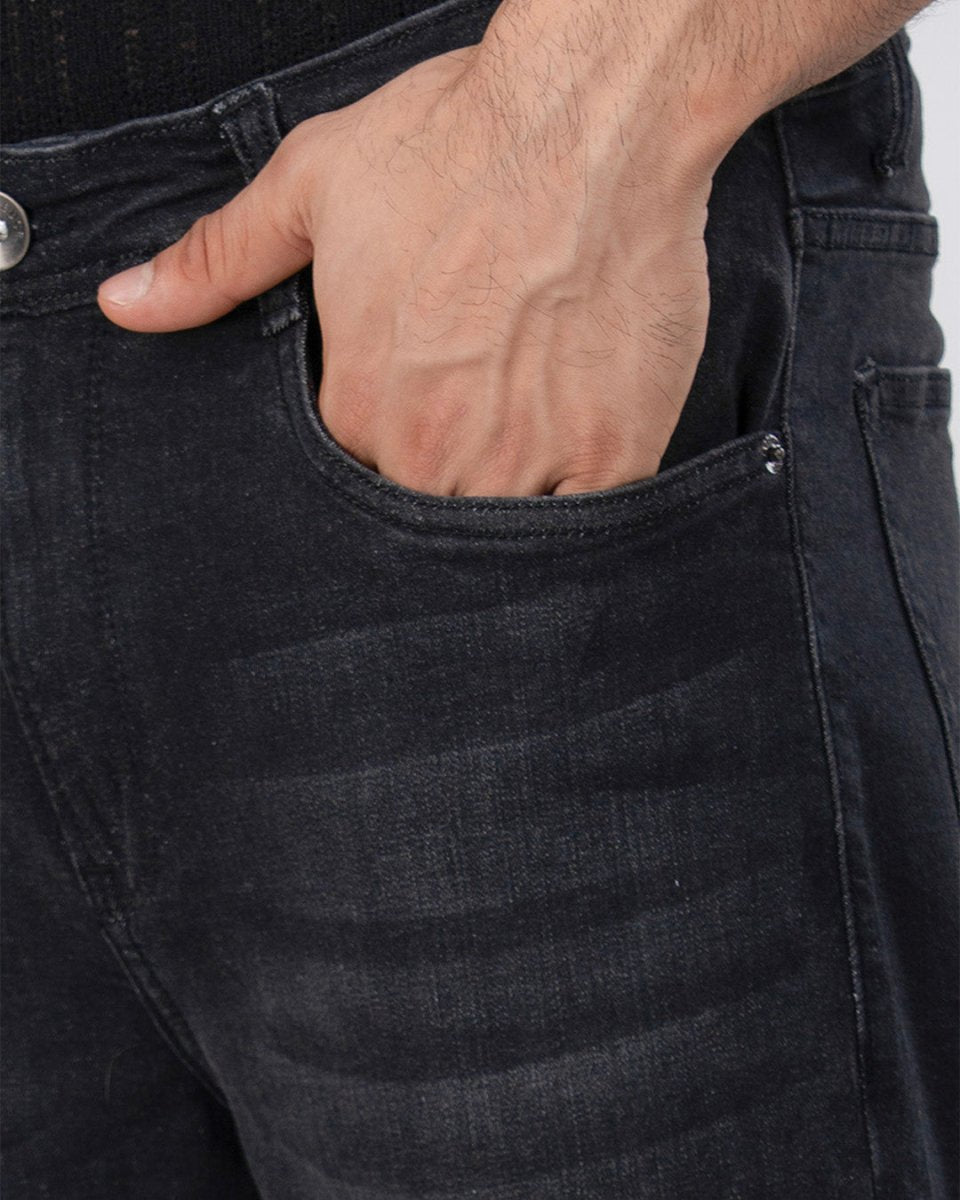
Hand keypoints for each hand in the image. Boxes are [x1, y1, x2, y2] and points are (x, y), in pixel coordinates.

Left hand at [98, 46, 712, 496]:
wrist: (589, 118)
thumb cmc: (454, 143)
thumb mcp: (310, 186)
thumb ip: (218, 262)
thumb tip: (124, 305)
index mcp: (359, 405)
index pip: (355, 476)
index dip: (387, 440)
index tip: (419, 400)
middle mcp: (432, 450)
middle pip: (428, 508)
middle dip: (447, 474)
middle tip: (484, 404)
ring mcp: (525, 460)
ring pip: (502, 528)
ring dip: (512, 492)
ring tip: (532, 415)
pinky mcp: (611, 454)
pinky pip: (587, 522)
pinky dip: (582, 502)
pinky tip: (582, 442)